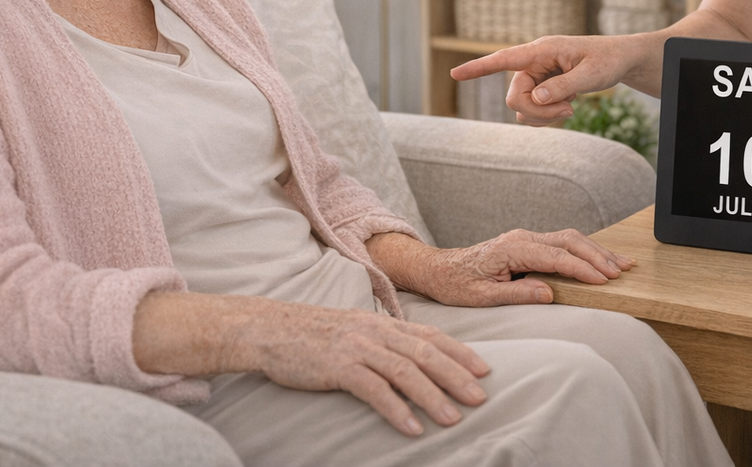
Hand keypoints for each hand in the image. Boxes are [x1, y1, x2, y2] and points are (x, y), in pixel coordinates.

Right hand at [134, 293, 488, 436]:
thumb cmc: (310, 335)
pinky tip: (412, 428)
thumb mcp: (352, 331)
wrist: (267, 329)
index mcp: (381, 323)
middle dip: (456, 376)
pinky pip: (374, 390)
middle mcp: (375, 332)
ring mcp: (357, 348)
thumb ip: (380, 341)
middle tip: (480, 397)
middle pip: (425, 353)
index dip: (459, 352)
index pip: (430, 336)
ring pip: (405, 371)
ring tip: (453, 419)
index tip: (484, 369)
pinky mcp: (338, 367)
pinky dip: (396, 410)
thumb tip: (409, 360)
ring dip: (432, 396)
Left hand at [369, 229, 634, 306]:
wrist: (438, 269)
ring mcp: (525, 238)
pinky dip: (584, 250)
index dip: (582, 268)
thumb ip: (516, 294)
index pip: (556, 256)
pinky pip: (562, 242)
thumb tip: (550, 293)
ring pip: (569, 238)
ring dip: (596, 250)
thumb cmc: (456, 284)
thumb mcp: (482, 298)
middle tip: (622, 271)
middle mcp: (522, 237)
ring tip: (621, 264)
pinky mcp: (528, 243)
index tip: (605, 281)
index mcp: (512, 249)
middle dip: (598, 255)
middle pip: (569, 240)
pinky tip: (599, 259)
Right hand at [450, 34, 644, 124]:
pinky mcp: (541, 88)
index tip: (455, 74)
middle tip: (570, 110)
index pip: (504, 58)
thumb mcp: (591, 74)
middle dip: (538, 111)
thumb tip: (535, 98)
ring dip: (544, 115)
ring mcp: (536, 76)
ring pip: (521, 107)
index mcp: (542, 50)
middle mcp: (534, 62)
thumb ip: (562, 86)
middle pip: (515, 96)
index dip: (479, 68)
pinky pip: (531, 111)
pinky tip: (567, 105)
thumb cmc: (607, 60)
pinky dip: (547, 116)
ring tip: (572, 106)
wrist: (620, 60)